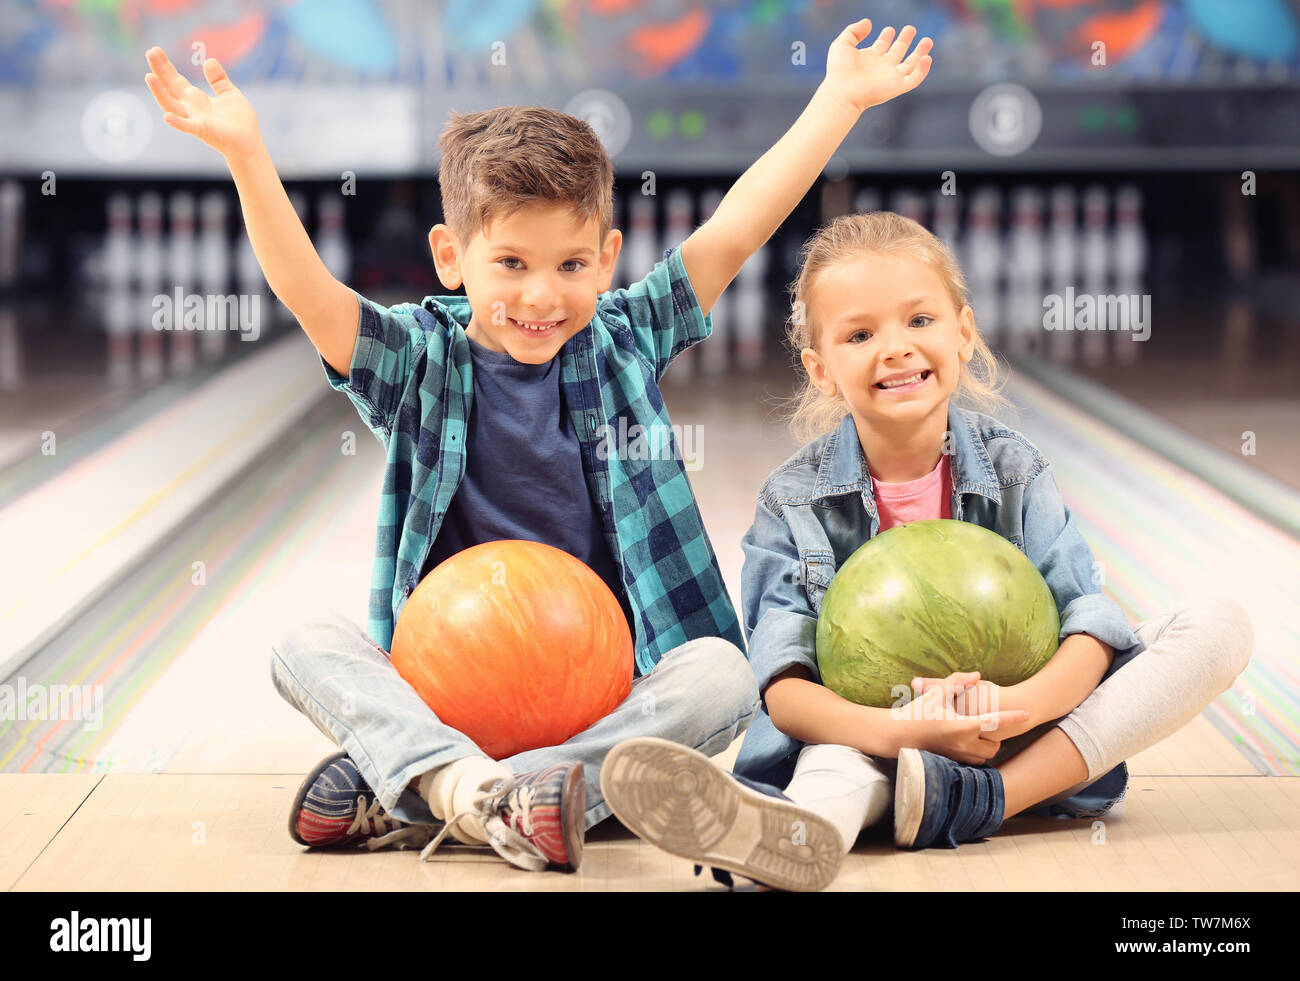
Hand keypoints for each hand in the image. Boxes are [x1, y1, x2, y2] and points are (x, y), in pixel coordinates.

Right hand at [144, 47, 261, 160]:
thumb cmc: (239, 121)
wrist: (250, 144)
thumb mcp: (230, 94)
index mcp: (196, 99)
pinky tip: (166, 117)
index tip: (155, 50)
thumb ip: (219, 79)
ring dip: (160, 92)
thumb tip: (209, 60)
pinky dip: (177, 123)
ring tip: (149, 77)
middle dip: (160, 71)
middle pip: (170, 88)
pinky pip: (188, 127)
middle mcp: (191, 109)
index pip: (176, 80)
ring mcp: (195, 120)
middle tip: (150, 52)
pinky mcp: (205, 132)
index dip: (165, 66)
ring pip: (172, 106)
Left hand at [823, 19, 932, 115]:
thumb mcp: (842, 44)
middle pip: (897, 52)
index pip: (882, 46)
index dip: (886, 36)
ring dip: (919, 52)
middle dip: (905, 40)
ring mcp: (890, 77)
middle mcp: (881, 68)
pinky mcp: (897, 87)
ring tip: (927, 40)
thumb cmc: (839, 71)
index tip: (889, 29)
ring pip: (910, 65)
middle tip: (910, 29)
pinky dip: (923, 70)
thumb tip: (868, 23)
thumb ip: (854, 31)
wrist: (843, 92)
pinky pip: (914, 79)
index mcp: (869, 58)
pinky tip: (927, 58)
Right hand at [893, 671, 1029, 764]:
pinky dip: (975, 754)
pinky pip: (973, 762)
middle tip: (986, 725)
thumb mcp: (936, 693)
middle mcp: (964, 744)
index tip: (1027, 714)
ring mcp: (958, 756)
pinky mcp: (952, 763)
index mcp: (962, 725)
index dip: (1013, 717)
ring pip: (985, 756)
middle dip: (996, 737)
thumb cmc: (916, 712)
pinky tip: (966, 743)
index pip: (995, 721)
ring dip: (986, 747)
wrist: (897, 735)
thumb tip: (977, 675)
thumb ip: (958, 682)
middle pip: (995, 745)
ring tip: (977, 735)